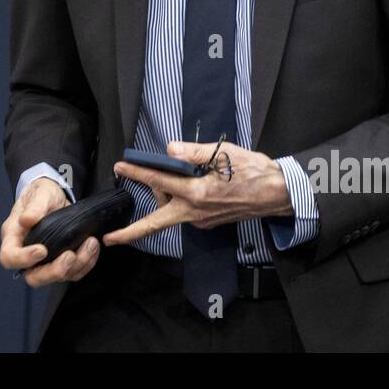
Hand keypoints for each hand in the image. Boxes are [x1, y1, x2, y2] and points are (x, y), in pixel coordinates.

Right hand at [0, 177, 100, 286]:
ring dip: (77, 265)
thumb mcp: (40, 194)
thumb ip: (35, 206)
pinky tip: (93, 248)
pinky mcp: (62, 261)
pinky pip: (74, 272)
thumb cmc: (42, 194)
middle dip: (54, 271)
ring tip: (90, 243)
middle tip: (70, 256)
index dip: (23, 259)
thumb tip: (27, 220)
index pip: (9, 257)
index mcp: (14, 237)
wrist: (56, 196)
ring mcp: (45, 261)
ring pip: (57, 277)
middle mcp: (27, 254)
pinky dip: (86, 263)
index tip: (42, 250)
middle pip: (34, 277)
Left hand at [102, 141, 291, 245]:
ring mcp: (201, 220)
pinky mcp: (207, 222)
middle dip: (131, 233)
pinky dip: (178, 200)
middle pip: (156, 224)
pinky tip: (187, 184)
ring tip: (170, 175)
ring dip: (163, 196)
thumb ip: (193, 152)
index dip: (138, 172)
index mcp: (197, 193)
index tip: (121, 166)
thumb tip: (169, 150)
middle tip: (110, 238)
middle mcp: (196, 212)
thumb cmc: (254, 172)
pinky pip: (184, 211)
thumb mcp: (224, 154)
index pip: (160, 180)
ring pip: (171, 211)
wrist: (277, 194)